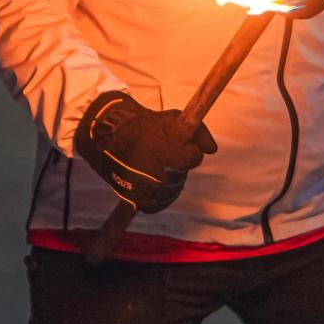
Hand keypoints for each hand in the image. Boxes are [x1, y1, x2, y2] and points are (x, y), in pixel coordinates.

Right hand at [75, 92, 216, 213]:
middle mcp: (155, 172)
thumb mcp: (173, 119)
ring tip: (158, 166)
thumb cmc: (146, 127)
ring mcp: (145, 188)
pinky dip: (160, 196)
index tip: (182, 145)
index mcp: (166, 150)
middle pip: (180, 176)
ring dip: (170, 181)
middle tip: (165, 155)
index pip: (193, 157)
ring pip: (171, 191)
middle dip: (177, 166)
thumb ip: (198, 131)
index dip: (191, 150)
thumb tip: (212, 149)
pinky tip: (157, 184)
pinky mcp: (137, 200)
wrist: (111, 138)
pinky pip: (158, 204)